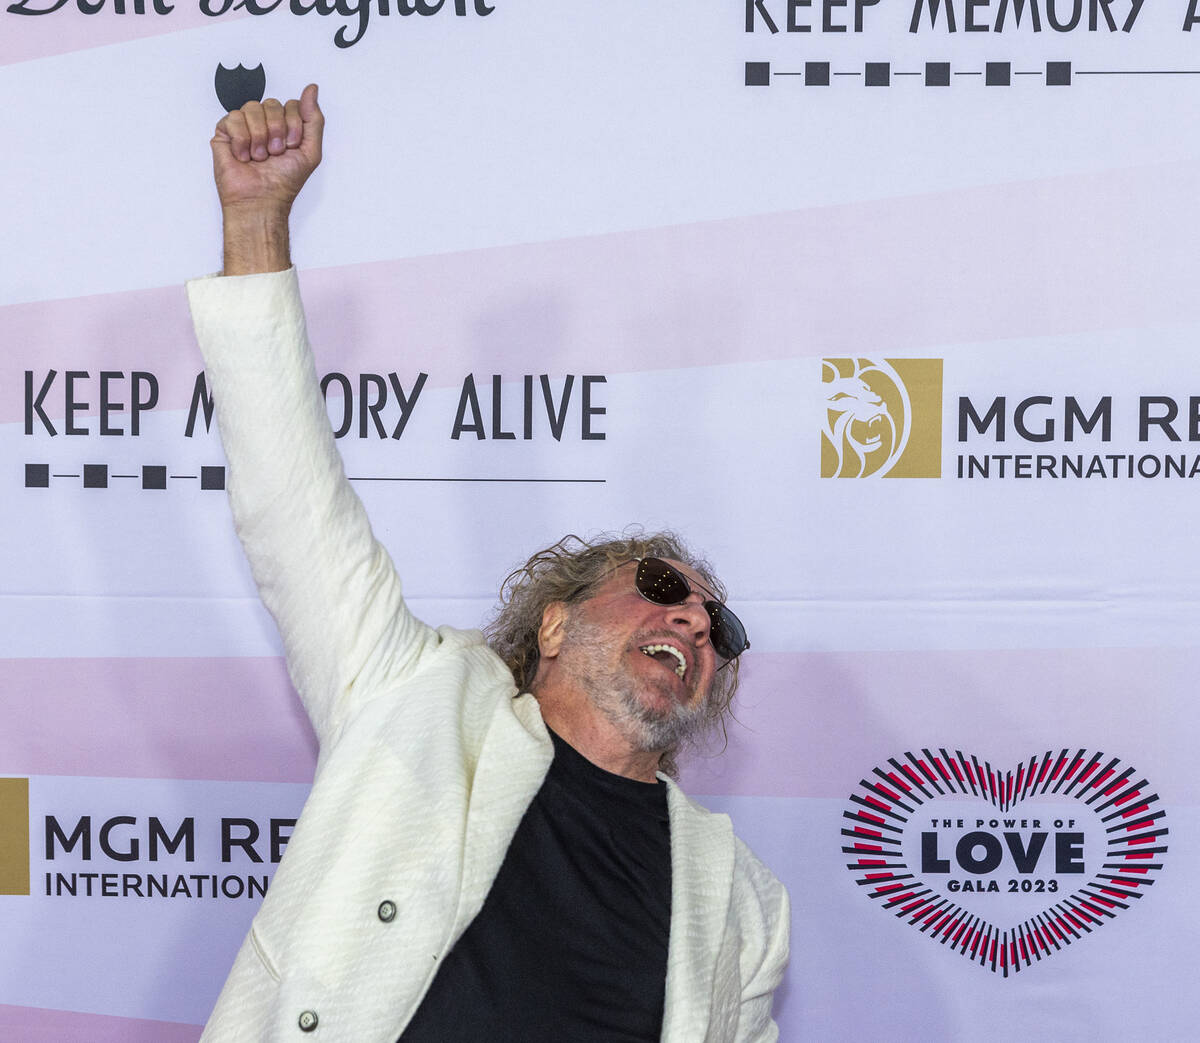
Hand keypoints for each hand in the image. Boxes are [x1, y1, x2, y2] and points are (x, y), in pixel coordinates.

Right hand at [212, 83, 323, 215]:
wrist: (261, 200)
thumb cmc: (284, 182)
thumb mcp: (311, 151)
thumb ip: (314, 119)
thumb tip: (312, 88)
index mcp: (285, 126)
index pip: (292, 105)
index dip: (293, 126)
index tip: (291, 147)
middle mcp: (265, 123)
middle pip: (272, 103)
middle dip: (277, 131)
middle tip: (275, 153)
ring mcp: (244, 126)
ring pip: (252, 107)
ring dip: (259, 137)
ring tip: (259, 156)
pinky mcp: (225, 132)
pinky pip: (233, 117)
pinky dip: (241, 140)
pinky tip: (243, 156)